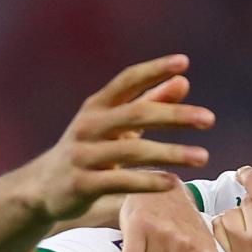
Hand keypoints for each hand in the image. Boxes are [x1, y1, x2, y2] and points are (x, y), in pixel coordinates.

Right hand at [22, 54, 214, 221]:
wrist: (42, 189)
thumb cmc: (90, 151)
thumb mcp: (116, 126)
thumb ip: (150, 103)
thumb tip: (183, 81)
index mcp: (98, 106)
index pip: (128, 80)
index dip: (154, 69)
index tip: (183, 62)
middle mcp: (90, 125)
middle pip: (137, 113)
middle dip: (175, 115)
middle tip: (209, 119)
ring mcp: (84, 154)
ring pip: (133, 150)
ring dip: (171, 153)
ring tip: (203, 157)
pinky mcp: (83, 183)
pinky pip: (120, 181)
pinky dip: (148, 181)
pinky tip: (173, 182)